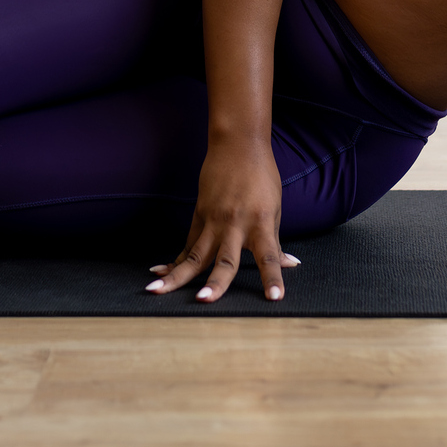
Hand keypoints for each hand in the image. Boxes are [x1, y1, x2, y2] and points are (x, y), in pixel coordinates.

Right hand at [145, 137, 293, 301]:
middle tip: (204, 301)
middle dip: (214, 283)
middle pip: (224, 260)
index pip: (269, 256)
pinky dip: (174, 260)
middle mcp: (236, 225)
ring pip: (195, 255)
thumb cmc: (262, 177)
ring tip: (157, 291)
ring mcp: (214, 220)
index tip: (274, 298)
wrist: (238, 145)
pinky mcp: (199, 215)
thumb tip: (289, 263)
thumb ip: (274, 240)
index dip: (272, 277)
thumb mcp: (274, 209)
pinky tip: (159, 273)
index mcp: (260, 224)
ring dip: (177, 275)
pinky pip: (187, 244)